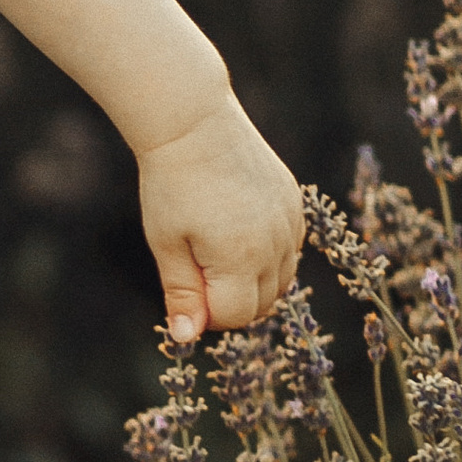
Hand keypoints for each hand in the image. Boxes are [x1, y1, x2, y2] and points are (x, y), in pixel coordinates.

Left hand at [138, 95, 304, 343]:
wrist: (194, 123)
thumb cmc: (172, 184)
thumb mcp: (167, 243)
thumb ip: (182, 293)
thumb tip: (186, 337)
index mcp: (241, 258)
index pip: (236, 316)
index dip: (208, 313)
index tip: (186, 286)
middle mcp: (275, 244)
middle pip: (263, 303)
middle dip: (231, 300)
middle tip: (196, 267)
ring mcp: (291, 222)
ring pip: (282, 279)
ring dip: (252, 280)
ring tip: (214, 247)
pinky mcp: (295, 203)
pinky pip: (290, 249)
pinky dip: (268, 254)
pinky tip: (236, 229)